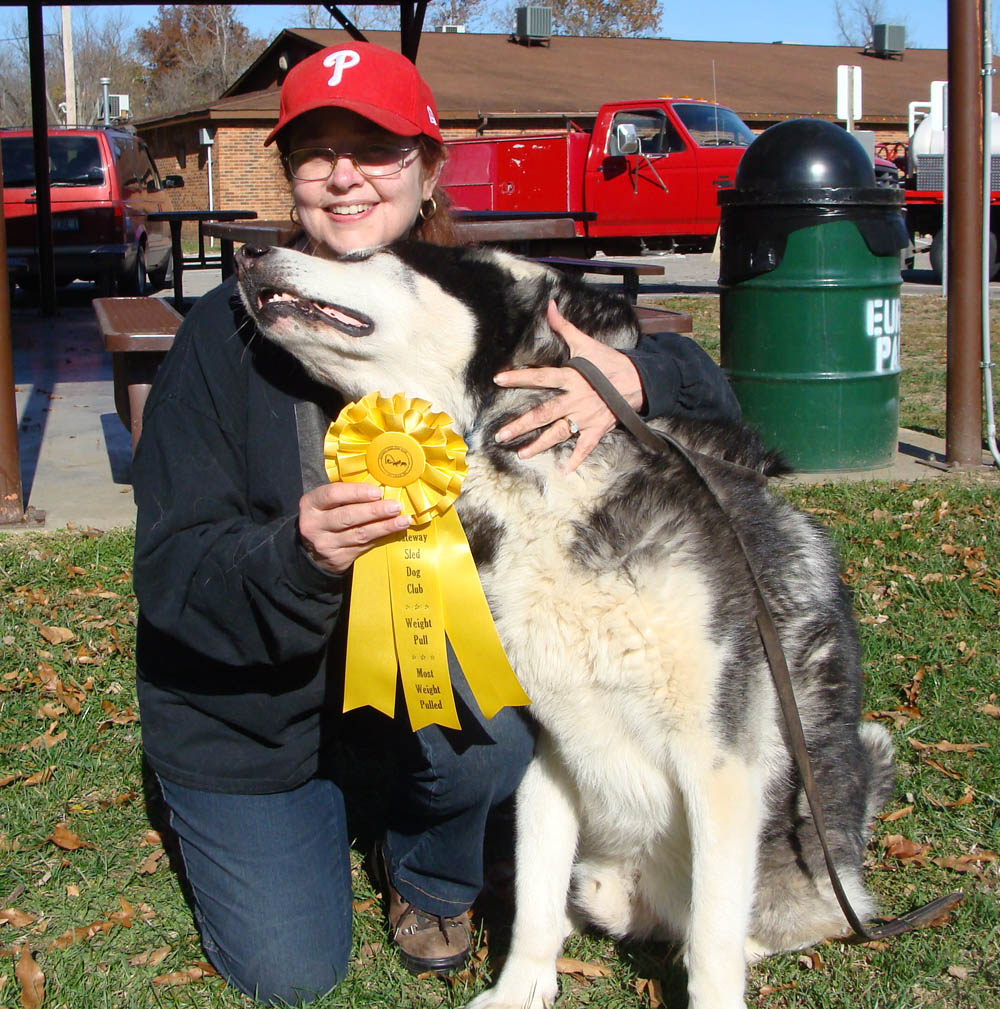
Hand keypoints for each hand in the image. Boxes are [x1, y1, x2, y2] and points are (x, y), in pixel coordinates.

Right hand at [299, 482, 410, 573]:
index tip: (377, 492)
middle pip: (347, 516)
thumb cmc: (326, 517)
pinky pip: (364, 546)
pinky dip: (381, 538)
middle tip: (395, 506)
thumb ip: (345, 495)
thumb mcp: (326, 503)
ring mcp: (326, 544)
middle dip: (374, 511)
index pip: (332, 494)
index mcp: (310, 504)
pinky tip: (394, 532)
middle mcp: (314, 525)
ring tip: (402, 520)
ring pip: (359, 534)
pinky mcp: (338, 559)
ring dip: (384, 526)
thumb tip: (379, 487)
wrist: (312, 551)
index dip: (356, 492)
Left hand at [492, 300, 644, 472]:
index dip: (519, 378)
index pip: (541, 377)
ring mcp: (587, 416)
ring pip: (559, 433)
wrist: (640, 379)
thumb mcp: (586, 343)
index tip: (498, 380)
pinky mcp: (599, 428)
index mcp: (572, 377)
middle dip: (522, 424)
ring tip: (521, 454)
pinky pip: (586, 447)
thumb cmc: (610, 361)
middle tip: (501, 435)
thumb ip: (564, 327)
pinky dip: (577, 459)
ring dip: (540, 444)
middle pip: (544, 413)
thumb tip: (550, 305)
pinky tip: (564, 471)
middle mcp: (576, 398)